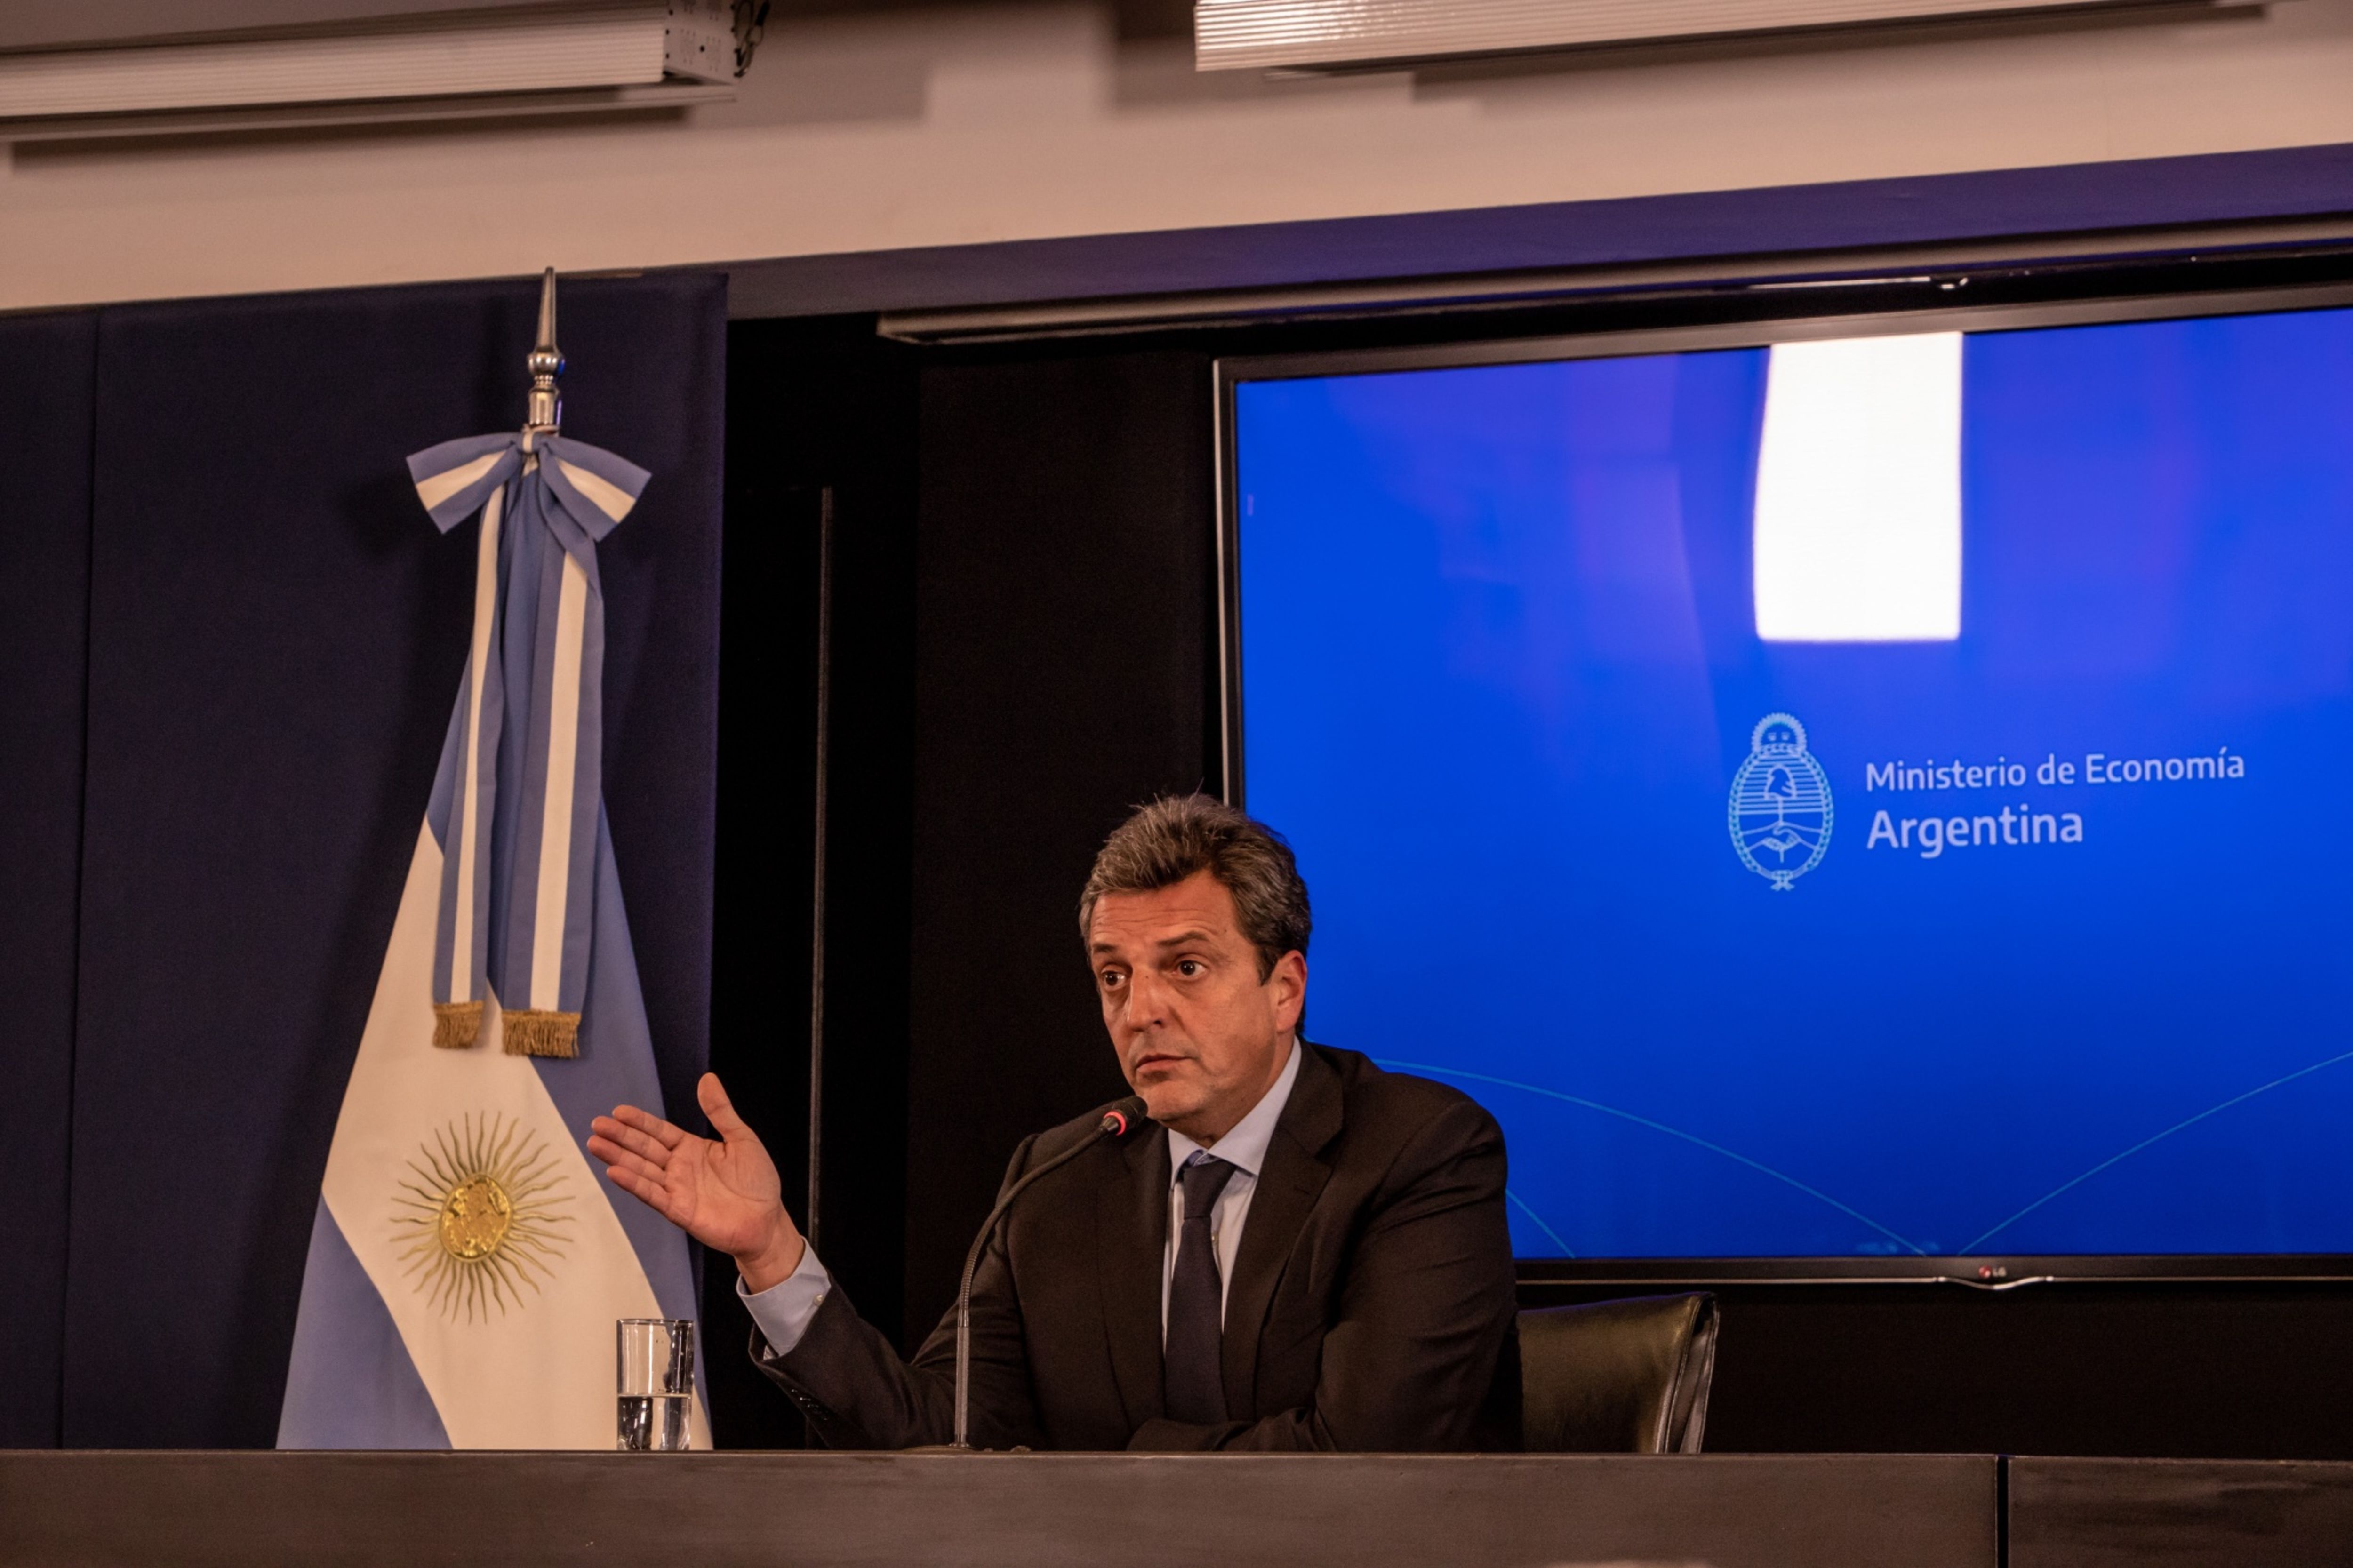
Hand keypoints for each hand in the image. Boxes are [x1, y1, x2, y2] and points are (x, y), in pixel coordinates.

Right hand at [588, 1072, 805, 1291]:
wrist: (767, 1220)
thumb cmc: (757, 1180)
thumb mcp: (741, 1138)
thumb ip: (720, 1111)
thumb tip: (707, 1078)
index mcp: (691, 1148)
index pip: (659, 1132)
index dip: (639, 1122)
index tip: (617, 1111)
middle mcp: (678, 1167)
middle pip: (644, 1149)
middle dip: (620, 1137)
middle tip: (597, 1125)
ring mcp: (676, 1189)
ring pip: (642, 1170)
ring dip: (618, 1158)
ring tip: (595, 1144)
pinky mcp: (678, 1210)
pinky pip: (652, 1195)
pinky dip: (633, 1184)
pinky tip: (614, 1172)